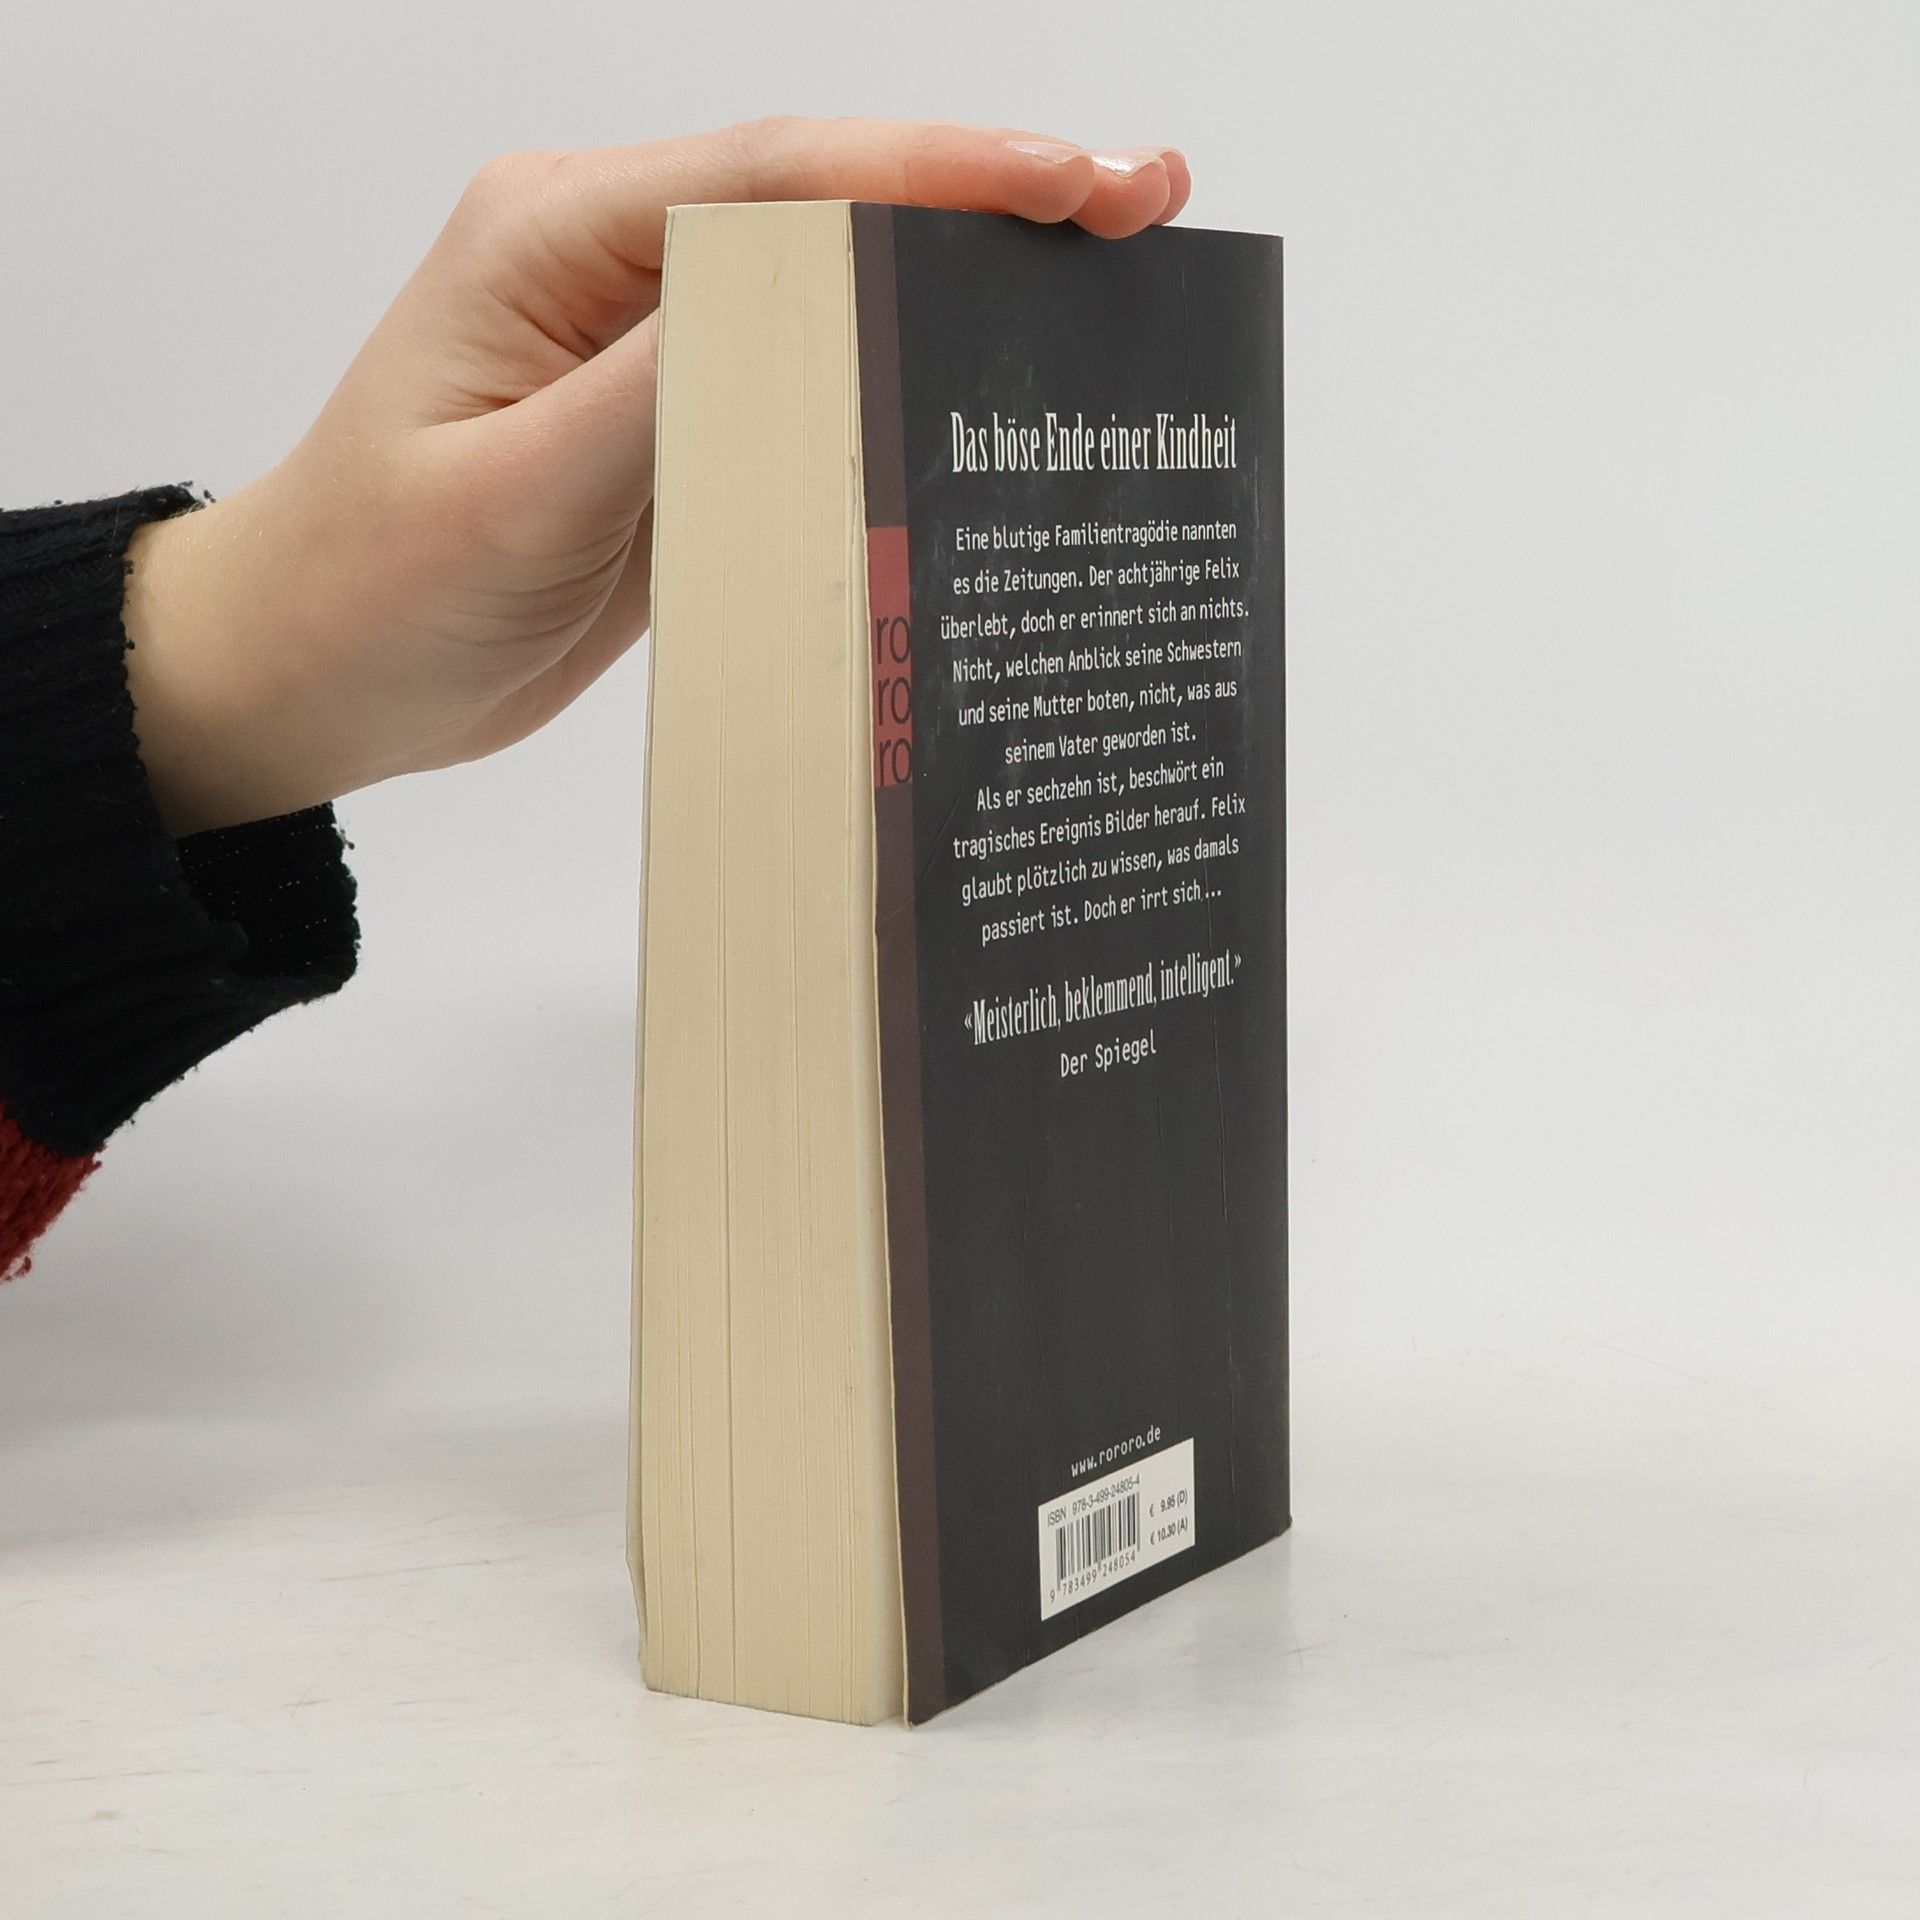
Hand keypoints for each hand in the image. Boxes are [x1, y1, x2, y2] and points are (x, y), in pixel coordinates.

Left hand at [122, 117, 1190, 834]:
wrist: (310, 672)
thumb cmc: (373, 586)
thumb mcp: (513, 496)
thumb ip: (664, 394)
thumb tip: (821, 300)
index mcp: (557, 238)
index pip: (779, 175)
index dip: (939, 170)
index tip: (1074, 180)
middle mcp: (613, 269)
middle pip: (829, 208)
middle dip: (986, 202)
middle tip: (1141, 207)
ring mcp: (650, 349)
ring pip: (833, 294)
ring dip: (959, 290)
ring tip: (1102, 291)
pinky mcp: (675, 429)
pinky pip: (807, 388)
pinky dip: (898, 383)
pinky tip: (982, 397)